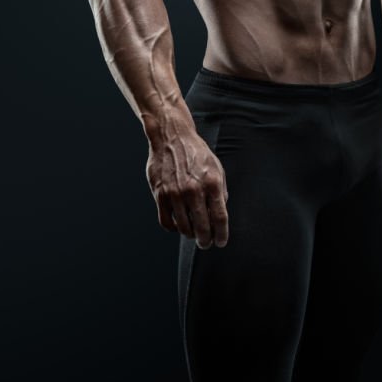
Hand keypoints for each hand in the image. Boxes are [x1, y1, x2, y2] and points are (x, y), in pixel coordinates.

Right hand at [146, 131, 228, 248]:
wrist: (172, 137)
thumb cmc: (197, 154)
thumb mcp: (217, 168)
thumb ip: (220, 192)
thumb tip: (219, 215)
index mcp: (212, 183)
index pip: (219, 218)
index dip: (221, 234)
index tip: (220, 242)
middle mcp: (194, 189)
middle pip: (202, 227)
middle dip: (206, 240)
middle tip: (206, 243)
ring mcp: (175, 193)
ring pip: (184, 227)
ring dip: (190, 234)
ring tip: (193, 233)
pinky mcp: (160, 194)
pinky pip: (166, 222)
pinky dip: (174, 228)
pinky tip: (179, 225)